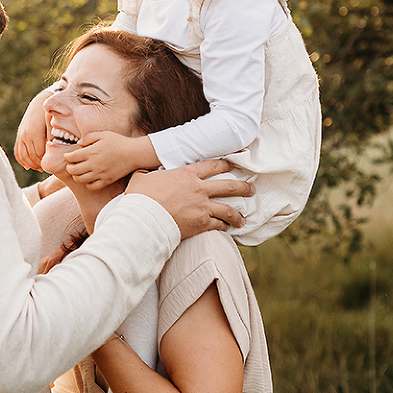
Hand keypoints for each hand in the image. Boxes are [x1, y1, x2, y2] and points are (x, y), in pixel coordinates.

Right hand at [14, 88, 51, 170]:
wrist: (38, 104)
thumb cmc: (49, 114)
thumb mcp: (53, 123)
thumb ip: (54, 136)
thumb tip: (58, 148)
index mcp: (35, 132)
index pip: (39, 153)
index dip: (45, 161)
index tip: (52, 164)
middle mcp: (26, 135)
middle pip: (32, 156)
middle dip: (39, 164)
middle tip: (47, 168)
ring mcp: (21, 136)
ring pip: (23, 156)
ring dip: (31, 164)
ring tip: (39, 168)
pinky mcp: (19, 136)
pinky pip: (17, 152)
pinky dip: (22, 160)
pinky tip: (28, 166)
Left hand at [66, 132, 158, 189]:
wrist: (134, 153)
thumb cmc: (118, 142)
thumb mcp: (103, 134)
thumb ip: (88, 137)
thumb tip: (78, 144)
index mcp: (92, 152)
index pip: (71, 157)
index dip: (67, 157)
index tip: (68, 156)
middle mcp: (94, 164)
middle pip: (73, 170)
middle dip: (69, 167)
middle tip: (71, 164)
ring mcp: (100, 174)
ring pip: (80, 179)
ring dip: (76, 176)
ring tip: (79, 171)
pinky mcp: (106, 180)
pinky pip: (92, 186)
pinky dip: (87, 183)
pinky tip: (90, 177)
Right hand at [125, 159, 253, 236]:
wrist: (144, 218)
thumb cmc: (140, 198)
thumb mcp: (141, 178)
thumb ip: (147, 172)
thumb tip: (142, 171)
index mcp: (187, 174)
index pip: (213, 165)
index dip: (227, 163)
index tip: (237, 161)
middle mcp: (199, 188)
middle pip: (229, 186)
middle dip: (243, 187)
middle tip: (251, 189)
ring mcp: (202, 206)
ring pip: (229, 209)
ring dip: (238, 214)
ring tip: (244, 218)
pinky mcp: (201, 223)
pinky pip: (219, 225)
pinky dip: (224, 227)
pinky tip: (228, 230)